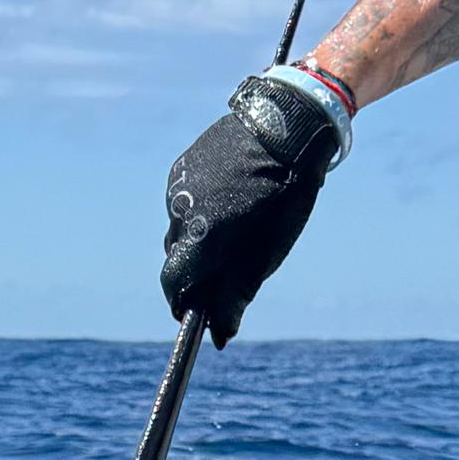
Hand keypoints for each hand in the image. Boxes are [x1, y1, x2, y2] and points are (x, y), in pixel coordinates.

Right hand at [160, 69, 346, 340]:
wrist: (285, 124)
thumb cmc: (284, 195)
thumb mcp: (266, 253)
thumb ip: (237, 295)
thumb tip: (220, 335)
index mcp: (199, 237)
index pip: (172, 284)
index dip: (182, 302)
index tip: (196, 310)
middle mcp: (178, 211)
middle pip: (175, 257)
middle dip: (195, 269)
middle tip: (226, 268)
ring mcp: (176, 185)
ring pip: (179, 226)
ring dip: (198, 236)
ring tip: (236, 225)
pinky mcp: (181, 165)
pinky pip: (183, 200)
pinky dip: (200, 210)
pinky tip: (230, 199)